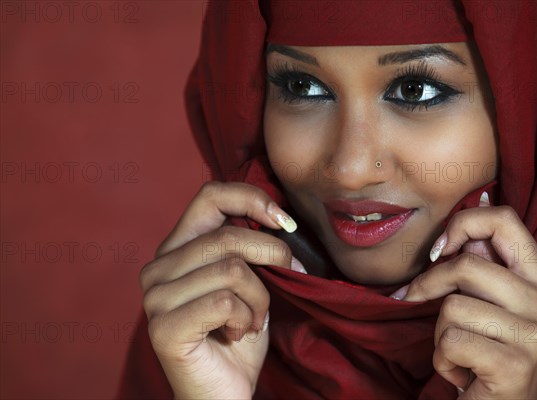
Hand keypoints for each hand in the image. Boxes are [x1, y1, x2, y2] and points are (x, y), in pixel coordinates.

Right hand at [140, 182, 298, 398]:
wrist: (223, 391)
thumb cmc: (238, 333)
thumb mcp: (250, 280)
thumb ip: (250, 248)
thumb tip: (280, 221)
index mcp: (177, 248)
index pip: (210, 196)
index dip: (252, 199)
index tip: (284, 222)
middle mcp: (158, 267)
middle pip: (229, 235)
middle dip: (272, 255)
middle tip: (288, 277)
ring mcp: (156, 297)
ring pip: (232, 269)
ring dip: (260, 298)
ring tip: (253, 319)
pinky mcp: (163, 326)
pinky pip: (225, 301)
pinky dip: (246, 318)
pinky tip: (239, 333)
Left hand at [392, 196, 536, 398]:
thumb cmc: (486, 347)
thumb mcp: (487, 298)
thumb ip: (481, 257)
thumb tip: (478, 195)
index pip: (505, 220)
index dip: (462, 224)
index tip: (440, 251)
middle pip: (466, 266)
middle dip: (431, 286)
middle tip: (431, 307)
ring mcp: (536, 335)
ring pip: (453, 307)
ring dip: (440, 332)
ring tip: (461, 348)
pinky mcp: (515, 366)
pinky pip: (450, 342)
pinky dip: (442, 359)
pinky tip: (463, 371)